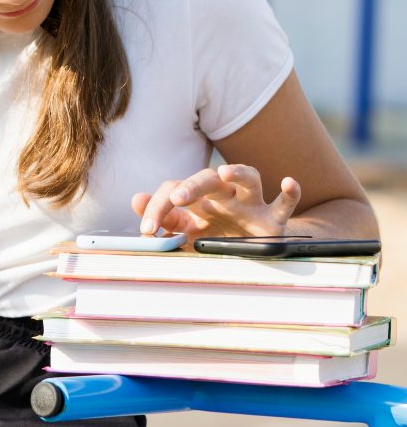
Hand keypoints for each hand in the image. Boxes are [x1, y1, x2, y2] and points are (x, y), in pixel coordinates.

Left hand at [131, 164, 301, 238]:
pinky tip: (288, 183)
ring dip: (238, 171)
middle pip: (208, 178)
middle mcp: (225, 197)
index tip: (147, 229)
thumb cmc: (216, 239)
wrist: (254, 254)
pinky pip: (285, 203)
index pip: (175, 189)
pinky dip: (290, 193)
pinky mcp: (274, 221)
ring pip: (249, 179)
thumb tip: (136, 199)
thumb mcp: (188, 233)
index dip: (158, 206)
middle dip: (191, 185)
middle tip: (177, 199)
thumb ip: (164, 218)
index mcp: (199, 199)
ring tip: (225, 172)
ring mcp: (251, 206)